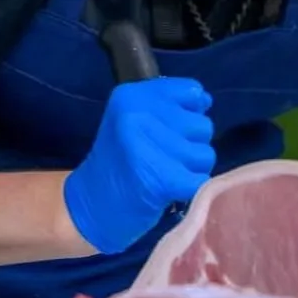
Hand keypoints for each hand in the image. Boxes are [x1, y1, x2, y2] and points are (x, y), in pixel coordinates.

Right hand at [63, 79, 216, 254]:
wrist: (90, 205)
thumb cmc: (119, 160)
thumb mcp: (133, 119)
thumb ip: (168, 105)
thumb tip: (206, 100)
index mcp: (133, 96)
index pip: (193, 91)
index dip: (191, 113)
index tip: (173, 130)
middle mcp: (139, 115)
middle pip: (203, 125)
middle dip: (191, 145)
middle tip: (165, 158)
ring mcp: (149, 148)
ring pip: (205, 154)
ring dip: (192, 168)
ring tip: (166, 173)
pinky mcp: (162, 179)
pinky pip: (200, 179)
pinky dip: (190, 188)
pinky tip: (170, 190)